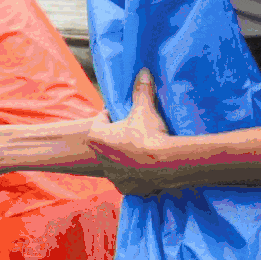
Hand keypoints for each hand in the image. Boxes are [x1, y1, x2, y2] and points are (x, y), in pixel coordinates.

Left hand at [87, 70, 181, 194]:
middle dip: (117, 137)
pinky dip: (134, 174)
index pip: (100, 120)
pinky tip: (145, 168)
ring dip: (124, 156)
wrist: (165, 163)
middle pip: (106, 143)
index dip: (111, 115)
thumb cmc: (148, 133)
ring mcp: (112, 176)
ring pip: (115, 162)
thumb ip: (141, 90)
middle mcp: (99, 157)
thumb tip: (143, 71)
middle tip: (133, 131)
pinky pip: (127, 180)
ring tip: (141, 150)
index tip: (122, 114)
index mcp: (96, 137)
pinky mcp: (125, 188)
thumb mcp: (144, 109)